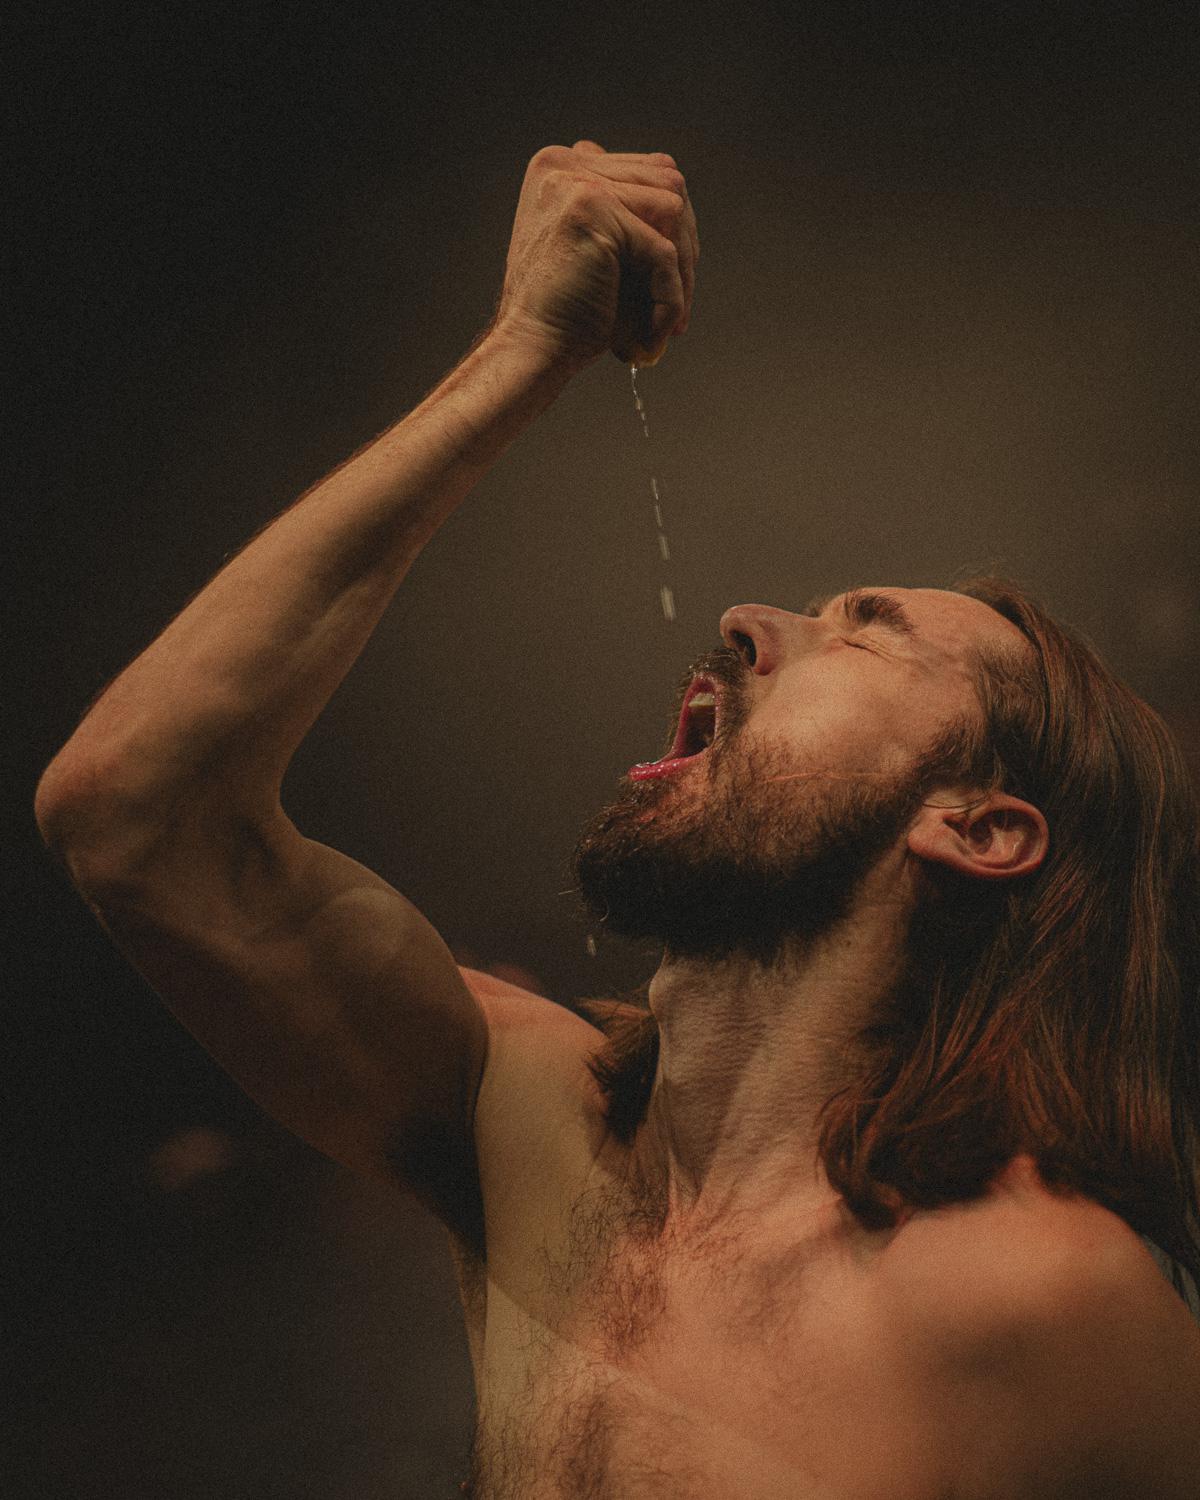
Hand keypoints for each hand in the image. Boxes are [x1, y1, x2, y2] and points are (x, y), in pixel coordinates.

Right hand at [493, 140, 698, 371]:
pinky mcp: (594, 212)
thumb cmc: (565, 314)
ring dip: (682, 271)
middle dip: (685, 245)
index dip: (672, 226)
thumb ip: (629, 217)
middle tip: (681, 301)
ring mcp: (577, 183)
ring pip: (673, 210)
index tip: (676, 275)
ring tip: (670, 320)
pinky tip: (655, 331)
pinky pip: (663, 251)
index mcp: (561, 168)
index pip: (647, 172)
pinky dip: (670, 296)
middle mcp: (564, 165)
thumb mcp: (598, 252)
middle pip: (667, 182)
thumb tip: (682, 209)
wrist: (531, 348)